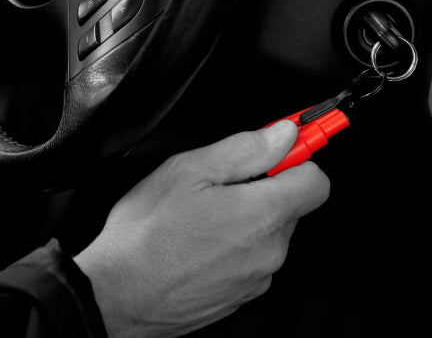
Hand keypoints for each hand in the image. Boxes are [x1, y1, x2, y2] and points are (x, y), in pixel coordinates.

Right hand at [74, 120, 330, 337]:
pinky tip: (197, 243)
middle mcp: (270, 251)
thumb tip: (283, 134)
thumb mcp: (189, 170)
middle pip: (290, 206)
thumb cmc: (146, 235)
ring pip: (268, 233)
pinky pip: (250, 259)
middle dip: (263, 188)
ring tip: (200, 217)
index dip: (296, 159)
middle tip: (219, 184)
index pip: (315, 181)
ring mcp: (256, 278)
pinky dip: (232, 247)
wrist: (116, 296)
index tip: (278, 150)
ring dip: (245, 219)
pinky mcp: (240, 296)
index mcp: (263, 214)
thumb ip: (245, 149)